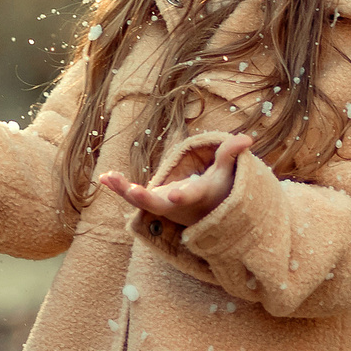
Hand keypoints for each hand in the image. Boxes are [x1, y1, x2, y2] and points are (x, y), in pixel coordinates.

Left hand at [99, 134, 252, 227]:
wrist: (204, 212)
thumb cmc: (217, 189)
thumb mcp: (226, 173)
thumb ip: (230, 154)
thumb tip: (247, 138)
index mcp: (195, 197)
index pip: (188, 197)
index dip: (181, 196)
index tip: (174, 194)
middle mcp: (175, 205)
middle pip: (157, 204)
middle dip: (144, 198)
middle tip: (133, 191)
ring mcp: (160, 205)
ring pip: (140, 201)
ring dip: (123, 190)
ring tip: (108, 177)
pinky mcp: (149, 201)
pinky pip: (131, 196)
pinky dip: (118, 187)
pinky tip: (103, 177)